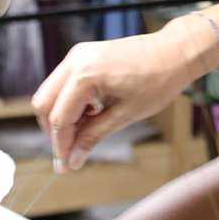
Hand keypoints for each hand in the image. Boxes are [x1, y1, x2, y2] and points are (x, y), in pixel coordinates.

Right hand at [32, 14, 217, 171]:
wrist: (174, 52)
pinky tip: (90, 116)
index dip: (60, 146)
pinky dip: (70, 105)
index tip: (65, 167)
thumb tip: (73, 160)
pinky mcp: (83, 56)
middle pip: (44, 104)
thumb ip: (94, 136)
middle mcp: (75, 61)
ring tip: (86, 133)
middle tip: (71, 154)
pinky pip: (64, 85)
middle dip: (54, 132)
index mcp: (85, 74)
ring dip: (62, 118)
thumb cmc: (158, 81)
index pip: (59, 118)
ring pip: (51, 94)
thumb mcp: (125, 115)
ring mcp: (77, 56)